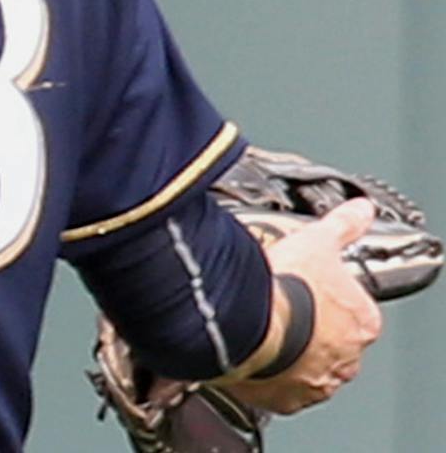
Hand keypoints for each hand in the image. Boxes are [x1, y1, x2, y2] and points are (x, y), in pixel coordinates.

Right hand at [222, 198, 385, 414]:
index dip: (323, 294)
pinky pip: (274, 384)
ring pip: (302, 363)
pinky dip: (262, 370)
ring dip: (284, 349)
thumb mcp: (316, 241)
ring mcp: (315, 380)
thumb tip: (360, 209)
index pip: (350, 308)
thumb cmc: (286, 285)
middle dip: (304, 324)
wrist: (247, 322)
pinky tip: (245, 347)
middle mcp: (347, 357)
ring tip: (254, 324)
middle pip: (327, 339)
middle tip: (274, 303)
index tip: (300, 285)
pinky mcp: (284, 397)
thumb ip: (341, 226)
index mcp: (362, 321)